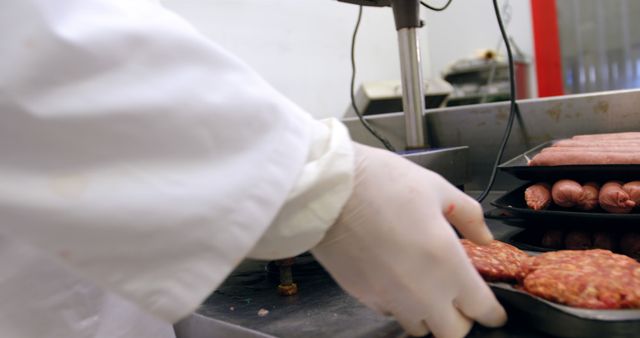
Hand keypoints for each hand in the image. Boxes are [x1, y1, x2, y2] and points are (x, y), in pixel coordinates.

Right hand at [311, 143, 506, 337]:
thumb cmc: (380, 183)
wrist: (327, 191)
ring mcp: (390, 298)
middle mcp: (422, 291)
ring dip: (428, 315)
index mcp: (448, 263)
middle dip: (461, 319)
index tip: (492, 309)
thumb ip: (469, 216)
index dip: (492, 312)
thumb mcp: (436, 188)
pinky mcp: (363, 296)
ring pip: (420, 328)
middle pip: (453, 333)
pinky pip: (390, 312)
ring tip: (424, 288)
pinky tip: (394, 278)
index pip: (482, 309)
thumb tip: (484, 237)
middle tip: (458, 298)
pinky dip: (399, 304)